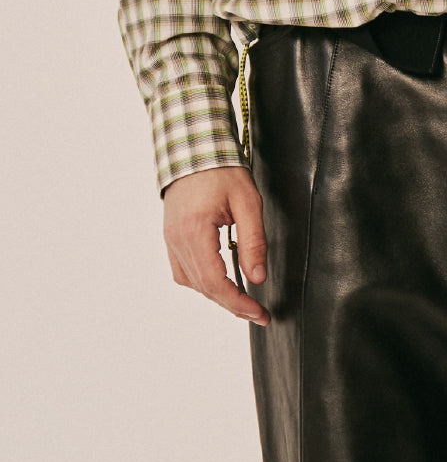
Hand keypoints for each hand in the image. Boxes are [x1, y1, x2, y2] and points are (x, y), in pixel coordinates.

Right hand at [162, 166, 269, 325]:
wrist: (193, 146)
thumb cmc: (222, 169)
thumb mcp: (248, 203)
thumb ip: (254, 242)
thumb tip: (257, 278)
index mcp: (194, 231)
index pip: (216, 283)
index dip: (239, 304)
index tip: (260, 313)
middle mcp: (177, 239)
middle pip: (205, 288)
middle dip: (234, 306)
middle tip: (260, 314)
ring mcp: (170, 239)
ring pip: (192, 283)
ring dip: (219, 297)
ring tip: (244, 303)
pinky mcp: (171, 237)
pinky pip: (183, 272)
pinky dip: (203, 284)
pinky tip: (222, 284)